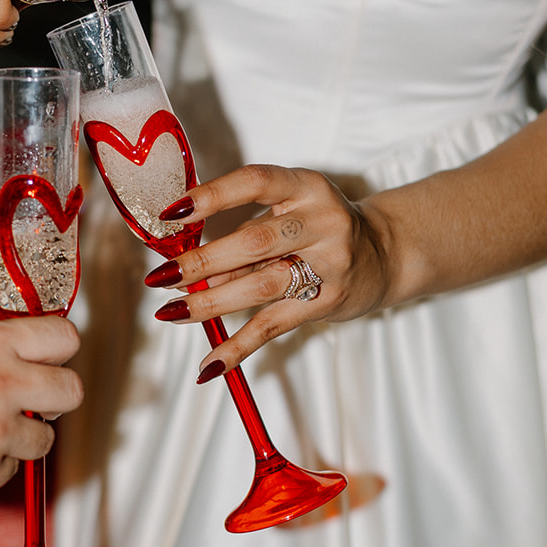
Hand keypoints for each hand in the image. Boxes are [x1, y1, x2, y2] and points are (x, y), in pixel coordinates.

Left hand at [145, 166, 391, 373]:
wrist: (385, 254)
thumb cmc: (320, 229)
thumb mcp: (287, 216)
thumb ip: (243, 236)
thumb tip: (190, 270)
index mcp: (306, 186)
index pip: (255, 182)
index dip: (212, 196)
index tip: (172, 213)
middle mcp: (322, 220)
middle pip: (254, 242)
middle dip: (201, 262)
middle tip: (161, 277)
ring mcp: (330, 262)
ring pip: (260, 285)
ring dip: (211, 302)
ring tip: (172, 312)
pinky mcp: (327, 302)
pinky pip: (274, 326)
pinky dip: (238, 347)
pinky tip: (210, 364)